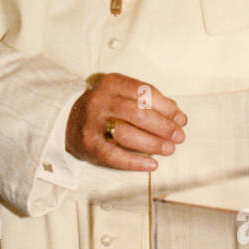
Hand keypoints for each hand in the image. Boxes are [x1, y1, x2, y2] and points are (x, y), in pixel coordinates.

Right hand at [66, 73, 186, 170]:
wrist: (68, 120)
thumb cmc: (104, 108)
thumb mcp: (122, 94)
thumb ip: (148, 101)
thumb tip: (177, 115)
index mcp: (112, 83)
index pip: (145, 93)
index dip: (167, 108)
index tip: (181, 119)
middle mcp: (101, 101)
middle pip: (139, 114)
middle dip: (164, 127)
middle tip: (179, 136)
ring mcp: (93, 123)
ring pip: (128, 134)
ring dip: (153, 143)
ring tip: (169, 149)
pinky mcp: (89, 145)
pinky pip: (115, 156)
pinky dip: (136, 162)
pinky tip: (152, 164)